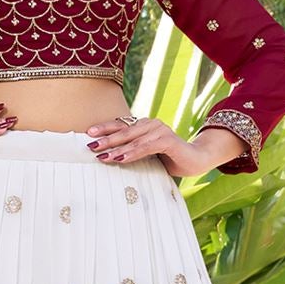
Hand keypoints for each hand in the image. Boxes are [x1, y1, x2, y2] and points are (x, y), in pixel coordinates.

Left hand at [84, 117, 238, 180]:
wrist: (196, 159)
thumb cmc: (170, 158)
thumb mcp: (147, 154)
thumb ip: (132, 152)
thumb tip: (107, 158)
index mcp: (144, 125)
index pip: (121, 125)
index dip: (104, 128)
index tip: (88, 134)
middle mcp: (151, 124)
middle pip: (124, 131)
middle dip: (105, 139)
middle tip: (90, 146)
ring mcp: (160, 130)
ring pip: (133, 140)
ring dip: (116, 148)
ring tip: (102, 156)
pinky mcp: (168, 140)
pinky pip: (146, 147)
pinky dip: (133, 153)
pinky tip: (121, 159)